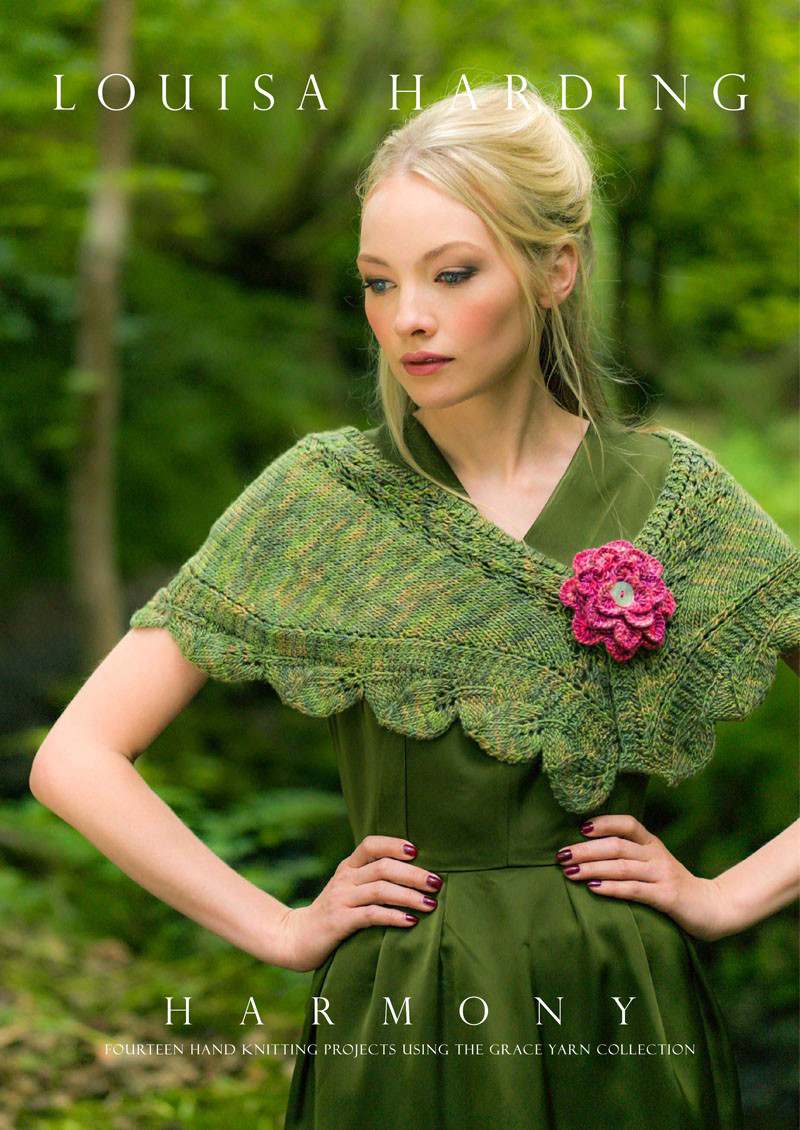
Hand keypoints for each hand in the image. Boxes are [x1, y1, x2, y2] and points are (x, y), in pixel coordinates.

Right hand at [278, 835, 442, 971]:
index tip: (417, 851)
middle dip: (413, 874)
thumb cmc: (333, 914)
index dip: (394, 844)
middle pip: (383, 867)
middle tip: (437, 883)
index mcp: (348, 867)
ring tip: (431, 904)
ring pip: (381, 890)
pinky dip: (394, 916)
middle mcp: (344, 879)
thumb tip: (416, 875)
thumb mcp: (348, 890)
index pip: (370, 844)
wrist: (296, 938)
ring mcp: (341, 899)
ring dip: (410, 896)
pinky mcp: (340, 922)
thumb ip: (371, 880)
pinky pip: (372, 915)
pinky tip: (411, 921)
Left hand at [555, 813, 727, 942]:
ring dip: (592, 868)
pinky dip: (612, 888)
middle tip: (561, 855)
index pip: (627, 823)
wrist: (713, 907)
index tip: (579, 828)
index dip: (604, 822)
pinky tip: (593, 889)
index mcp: (652, 843)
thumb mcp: (653, 864)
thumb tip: (586, 852)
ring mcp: (662, 875)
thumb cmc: (672, 885)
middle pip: (617, 846)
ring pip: (622, 867)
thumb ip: (629, 856)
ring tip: (569, 871)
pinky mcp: (667, 897)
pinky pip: (634, 890)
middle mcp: (656, 855)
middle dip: (586, 850)